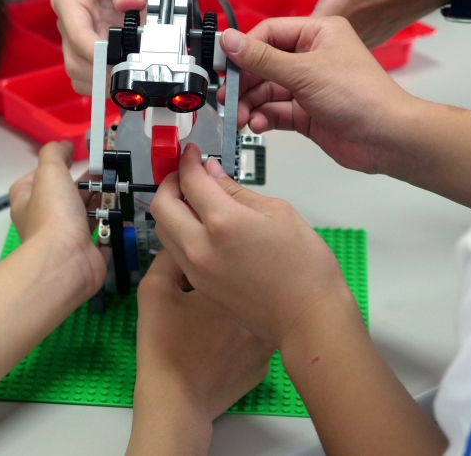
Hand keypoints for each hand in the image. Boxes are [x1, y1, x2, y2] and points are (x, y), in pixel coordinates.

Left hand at [8, 142, 105, 297]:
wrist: (66, 261)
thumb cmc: (53, 214)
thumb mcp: (49, 171)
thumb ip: (55, 153)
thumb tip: (65, 146)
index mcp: (27, 201)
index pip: (35, 179)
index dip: (52, 167)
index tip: (72, 158)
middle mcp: (44, 220)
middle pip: (65, 195)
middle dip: (85, 182)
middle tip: (106, 170)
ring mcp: (65, 238)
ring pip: (85, 214)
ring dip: (101, 201)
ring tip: (119, 186)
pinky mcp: (87, 253)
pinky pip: (102, 235)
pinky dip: (112, 224)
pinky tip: (123, 211)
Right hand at [52, 0, 165, 92]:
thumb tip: (129, 4)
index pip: (75, 35)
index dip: (96, 54)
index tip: (117, 63)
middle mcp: (71, 19)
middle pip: (74, 61)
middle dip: (99, 72)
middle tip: (126, 76)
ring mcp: (84, 32)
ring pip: (81, 71)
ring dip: (102, 79)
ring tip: (127, 76)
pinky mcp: (98, 40)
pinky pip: (95, 69)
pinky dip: (107, 77)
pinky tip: (125, 73)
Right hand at [127, 252, 272, 455]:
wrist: (177, 400)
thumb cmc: (163, 346)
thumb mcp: (155, 290)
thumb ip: (170, 256)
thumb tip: (184, 242)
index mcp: (231, 283)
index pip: (227, 255)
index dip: (210, 260)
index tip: (195, 272)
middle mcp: (258, 306)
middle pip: (244, 282)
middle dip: (227, 282)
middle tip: (200, 300)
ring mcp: (267, 336)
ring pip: (254, 309)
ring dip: (239, 308)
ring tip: (210, 325)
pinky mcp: (268, 360)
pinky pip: (258, 337)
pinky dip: (242, 337)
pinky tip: (221, 346)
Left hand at [149, 145, 353, 347]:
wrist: (308, 318)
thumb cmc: (305, 264)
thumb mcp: (277, 213)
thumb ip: (237, 191)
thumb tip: (211, 172)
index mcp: (223, 222)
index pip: (190, 181)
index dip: (188, 161)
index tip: (192, 152)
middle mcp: (200, 247)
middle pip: (162, 205)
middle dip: (170, 182)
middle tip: (186, 174)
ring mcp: (196, 270)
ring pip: (163, 230)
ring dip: (170, 208)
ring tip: (192, 198)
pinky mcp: (199, 286)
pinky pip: (175, 251)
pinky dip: (178, 231)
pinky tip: (199, 226)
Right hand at [219, 16, 416, 174]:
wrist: (386, 138)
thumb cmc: (362, 96)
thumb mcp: (304, 71)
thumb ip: (261, 58)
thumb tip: (230, 40)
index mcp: (318, 33)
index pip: (269, 33)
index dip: (245, 50)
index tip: (226, 66)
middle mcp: (313, 57)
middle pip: (264, 64)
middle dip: (245, 83)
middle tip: (228, 97)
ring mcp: (310, 86)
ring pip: (267, 91)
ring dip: (250, 104)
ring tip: (241, 117)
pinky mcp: (307, 113)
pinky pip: (275, 111)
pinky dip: (264, 118)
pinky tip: (258, 125)